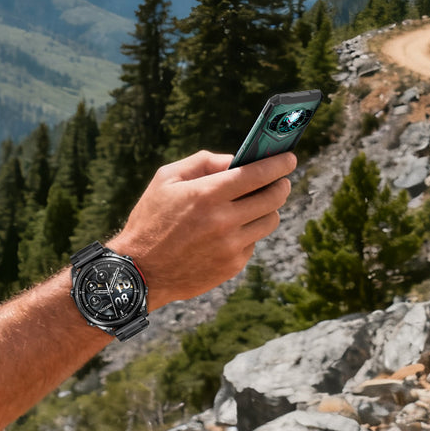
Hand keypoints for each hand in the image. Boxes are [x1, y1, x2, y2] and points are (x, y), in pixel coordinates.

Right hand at [108, 150, 294, 309]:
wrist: (139, 272)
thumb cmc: (151, 219)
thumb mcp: (166, 179)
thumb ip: (203, 162)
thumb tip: (236, 160)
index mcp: (206, 194)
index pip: (257, 174)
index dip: (279, 164)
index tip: (289, 158)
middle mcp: (223, 221)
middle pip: (273, 198)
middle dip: (281, 185)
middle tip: (280, 180)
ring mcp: (230, 246)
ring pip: (270, 221)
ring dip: (269, 209)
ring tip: (257, 203)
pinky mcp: (232, 266)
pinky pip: (253, 242)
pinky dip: (249, 232)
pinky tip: (232, 230)